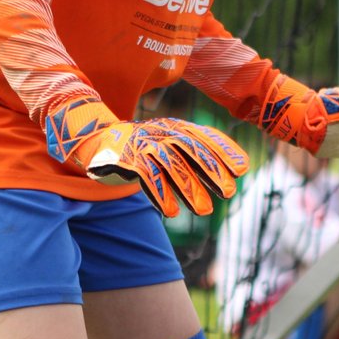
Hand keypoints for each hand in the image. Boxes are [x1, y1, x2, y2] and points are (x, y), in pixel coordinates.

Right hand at [45, 99, 247, 217]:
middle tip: (229, 192)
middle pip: (191, 149)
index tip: (243, 167)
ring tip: (205, 210)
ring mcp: (143, 144)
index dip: (224, 150)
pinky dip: (161, 195)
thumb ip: (190, 156)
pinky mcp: (127, 159)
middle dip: (212, 170)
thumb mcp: (165, 145)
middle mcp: (160, 132)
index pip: (204, 135)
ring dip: (190, 189)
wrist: (95, 139)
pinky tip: (173, 212)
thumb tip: (225, 177)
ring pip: (171, 165)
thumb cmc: (139, 147)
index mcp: (174, 127)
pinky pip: (147, 177)